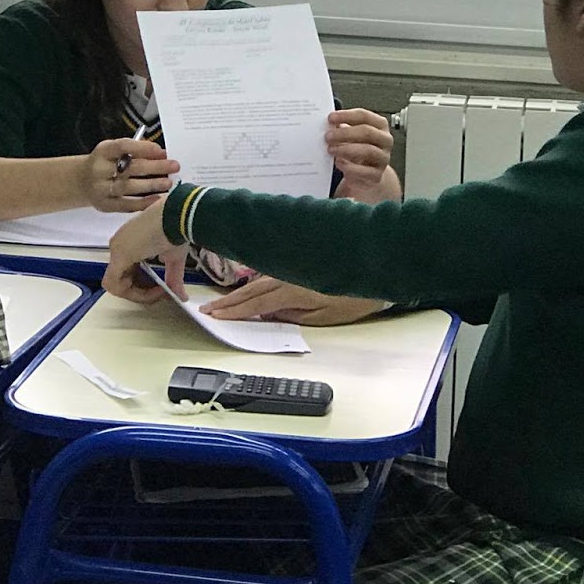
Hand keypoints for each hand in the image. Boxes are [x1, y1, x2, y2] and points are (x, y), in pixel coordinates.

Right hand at [85, 139, 177, 212]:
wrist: (82, 181)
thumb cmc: (106, 163)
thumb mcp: (114, 151)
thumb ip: (135, 150)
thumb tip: (161, 154)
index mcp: (103, 151)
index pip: (123, 146)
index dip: (143, 148)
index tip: (161, 150)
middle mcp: (99, 169)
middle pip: (130, 168)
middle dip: (155, 166)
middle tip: (174, 166)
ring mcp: (100, 189)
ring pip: (129, 187)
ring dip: (151, 185)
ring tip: (168, 183)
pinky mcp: (104, 205)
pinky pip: (126, 205)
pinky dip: (143, 203)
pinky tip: (157, 200)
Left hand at [103, 202, 187, 302]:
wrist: (178, 214)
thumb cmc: (177, 228)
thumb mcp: (174, 257)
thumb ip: (172, 278)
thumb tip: (182, 297)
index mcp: (130, 242)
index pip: (129, 271)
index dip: (144, 285)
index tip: (163, 288)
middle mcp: (119, 245)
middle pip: (122, 279)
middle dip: (142, 291)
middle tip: (162, 293)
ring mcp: (116, 250)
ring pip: (116, 285)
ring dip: (139, 294)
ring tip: (160, 291)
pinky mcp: (118, 256)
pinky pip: (114, 285)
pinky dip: (133, 294)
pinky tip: (153, 290)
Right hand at [200, 277, 386, 325]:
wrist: (376, 267)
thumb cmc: (355, 298)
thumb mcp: (326, 317)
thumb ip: (294, 316)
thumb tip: (269, 315)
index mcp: (293, 290)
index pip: (256, 303)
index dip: (234, 312)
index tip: (215, 316)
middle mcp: (289, 275)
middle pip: (252, 290)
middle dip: (229, 301)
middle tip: (208, 309)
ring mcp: (294, 268)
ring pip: (259, 280)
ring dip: (240, 292)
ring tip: (221, 302)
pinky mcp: (300, 265)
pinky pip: (271, 274)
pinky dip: (256, 282)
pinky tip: (249, 287)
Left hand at [327, 109, 398, 200]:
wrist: (366, 174)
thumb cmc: (358, 149)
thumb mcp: (352, 136)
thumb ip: (342, 128)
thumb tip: (329, 124)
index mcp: (379, 125)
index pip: (364, 116)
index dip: (346, 116)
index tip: (331, 118)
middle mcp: (384, 140)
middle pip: (367, 132)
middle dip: (345, 133)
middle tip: (328, 136)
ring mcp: (383, 158)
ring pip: (368, 151)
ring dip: (346, 149)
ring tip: (331, 149)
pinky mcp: (377, 175)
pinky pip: (365, 171)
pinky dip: (350, 167)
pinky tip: (339, 162)